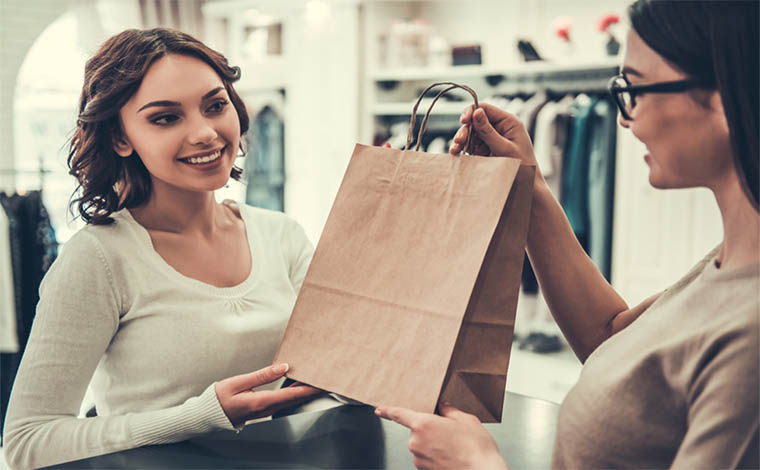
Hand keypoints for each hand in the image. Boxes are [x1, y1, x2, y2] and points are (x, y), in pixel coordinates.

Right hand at [215, 363, 324, 426]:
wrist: (208, 414)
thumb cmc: (219, 398)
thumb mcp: (238, 382)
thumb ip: (262, 375)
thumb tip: (283, 367)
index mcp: (262, 402)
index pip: (292, 394)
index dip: (310, 389)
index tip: (323, 383)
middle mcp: (267, 409)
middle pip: (296, 399)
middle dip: (312, 389)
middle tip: (325, 379)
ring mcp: (265, 410)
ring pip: (291, 400)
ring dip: (304, 390)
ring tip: (315, 379)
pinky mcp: (263, 408)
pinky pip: (284, 400)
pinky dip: (294, 392)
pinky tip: (298, 384)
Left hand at [375, 404, 507, 469]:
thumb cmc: (476, 448)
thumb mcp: (465, 420)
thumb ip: (449, 410)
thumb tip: (443, 407)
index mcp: (423, 424)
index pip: (399, 414)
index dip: (388, 411)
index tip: (379, 410)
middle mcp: (416, 442)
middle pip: (416, 431)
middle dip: (430, 430)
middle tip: (449, 433)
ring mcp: (419, 459)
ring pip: (422, 446)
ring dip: (433, 444)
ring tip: (454, 447)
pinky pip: (426, 459)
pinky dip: (435, 456)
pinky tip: (451, 456)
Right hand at [450, 103, 539, 170]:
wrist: (526, 186)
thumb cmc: (522, 166)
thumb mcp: (504, 148)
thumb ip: (488, 131)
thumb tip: (476, 112)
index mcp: (508, 122)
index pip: (486, 108)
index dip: (471, 111)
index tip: (463, 121)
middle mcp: (499, 128)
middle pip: (475, 120)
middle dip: (465, 129)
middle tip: (459, 141)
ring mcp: (491, 139)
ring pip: (470, 133)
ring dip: (461, 139)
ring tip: (455, 149)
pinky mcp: (485, 149)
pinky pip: (470, 145)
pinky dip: (462, 148)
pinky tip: (456, 153)